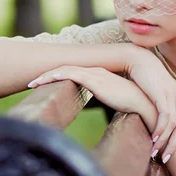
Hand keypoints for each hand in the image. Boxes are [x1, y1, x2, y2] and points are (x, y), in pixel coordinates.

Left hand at [27, 66, 152, 124]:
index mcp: (97, 76)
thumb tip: (103, 105)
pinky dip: (56, 75)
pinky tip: (45, 80)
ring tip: (32, 83)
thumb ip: (107, 98)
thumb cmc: (131, 105)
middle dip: (46, 75)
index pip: (72, 73)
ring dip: (46, 76)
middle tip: (31, 82)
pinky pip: (70, 74)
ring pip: (63, 71)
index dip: (56, 76)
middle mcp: (93, 72)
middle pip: (64, 70)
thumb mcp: (115, 100)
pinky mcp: (94, 80)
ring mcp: (93, 74)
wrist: (144, 104)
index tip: (43, 83)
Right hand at [126, 46, 175, 162]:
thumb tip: (159, 121)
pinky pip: (164, 117)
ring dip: (166, 142)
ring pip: (174, 125)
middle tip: (168, 160)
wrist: (138, 59)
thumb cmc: (145, 78)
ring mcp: (171, 96)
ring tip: (157, 154)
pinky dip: (160, 130)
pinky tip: (153, 139)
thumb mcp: (157, 93)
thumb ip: (161, 106)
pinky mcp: (161, 94)